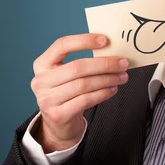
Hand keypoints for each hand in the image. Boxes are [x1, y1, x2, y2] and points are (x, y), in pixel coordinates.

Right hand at [30, 33, 128, 152]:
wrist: (58, 123)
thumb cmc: (67, 92)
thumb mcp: (67, 75)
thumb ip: (83, 62)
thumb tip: (112, 52)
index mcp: (42, 64)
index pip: (61, 45)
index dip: (84, 40)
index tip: (105, 40)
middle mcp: (41, 81)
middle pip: (77, 67)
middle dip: (104, 64)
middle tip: (123, 63)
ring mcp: (47, 99)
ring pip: (83, 84)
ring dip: (107, 79)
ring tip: (122, 77)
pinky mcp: (58, 115)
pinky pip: (86, 100)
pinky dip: (103, 93)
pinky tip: (113, 89)